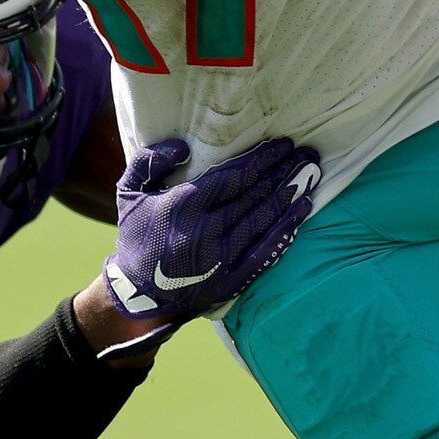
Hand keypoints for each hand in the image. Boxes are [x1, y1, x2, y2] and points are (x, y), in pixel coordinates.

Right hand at [101, 137, 323, 325]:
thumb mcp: (128, 194)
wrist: (138, 294)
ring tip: (310, 175)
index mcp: (181, 207)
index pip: (232, 178)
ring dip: (290, 196)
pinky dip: (285, 230)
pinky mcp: (230, 281)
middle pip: (254, 196)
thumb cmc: (136, 236)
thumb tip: (182, 146)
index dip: (260, 160)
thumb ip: (148, 162)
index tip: (282, 145)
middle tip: (307, 155)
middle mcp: (203, 232)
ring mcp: (219, 259)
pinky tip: (302, 211)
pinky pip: (264, 252)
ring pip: (263, 221)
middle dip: (283, 173)